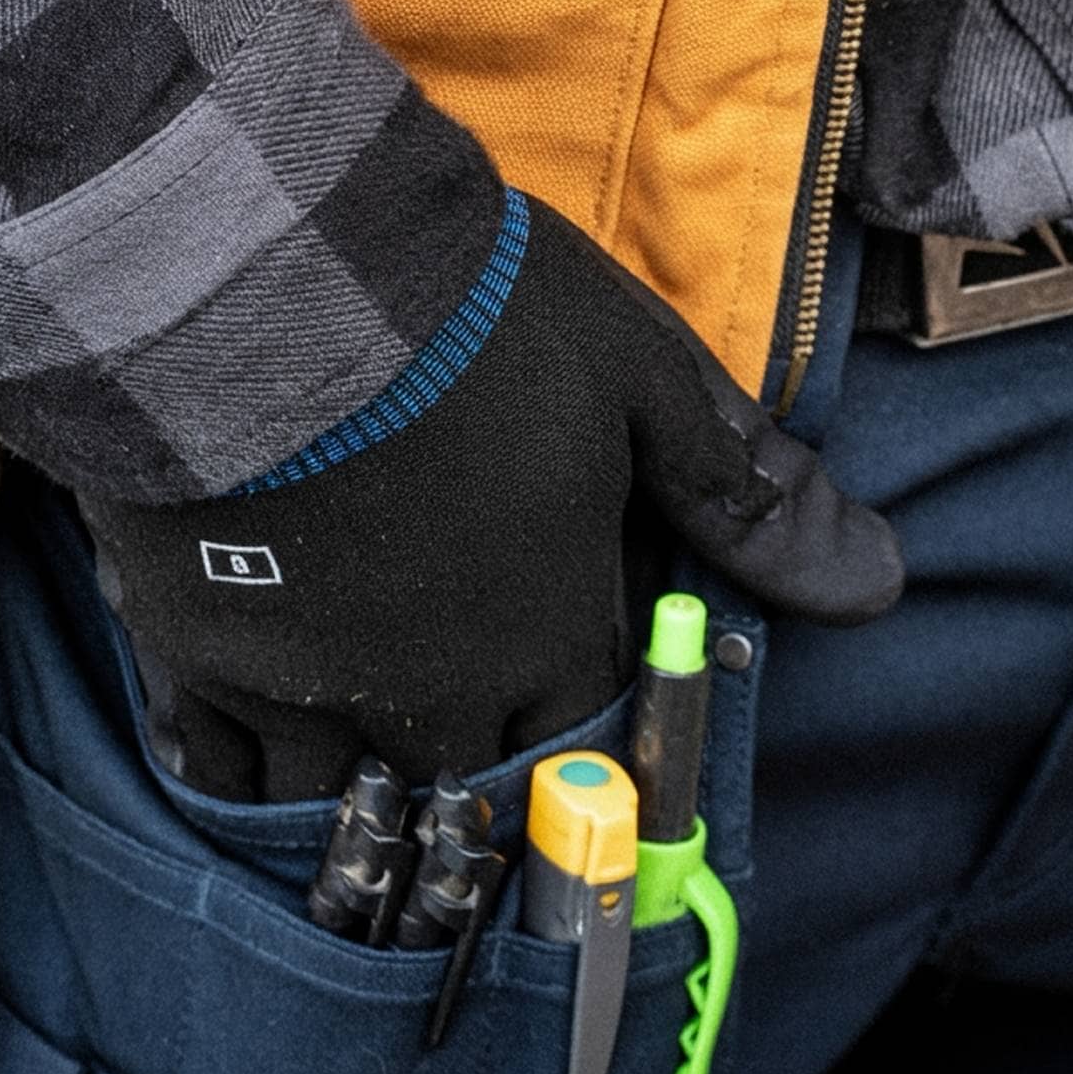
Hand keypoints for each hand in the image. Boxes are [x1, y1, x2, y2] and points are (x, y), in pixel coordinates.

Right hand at [80, 191, 902, 800]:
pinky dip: (240, 780)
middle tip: (462, 802)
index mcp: (546, 624)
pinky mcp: (197, 650)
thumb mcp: (638, 378)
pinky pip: (218, 765)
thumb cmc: (468, 312)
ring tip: (355, 797)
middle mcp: (434, 682)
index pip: (588, 729)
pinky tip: (245, 770)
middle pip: (470, 786)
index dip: (588, 745)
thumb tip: (875, 584)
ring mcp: (308, 680)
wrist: (264, 268)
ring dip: (358, 805)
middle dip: (480, 797)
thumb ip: (739, 494)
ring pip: (341, 801)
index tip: (573, 761)